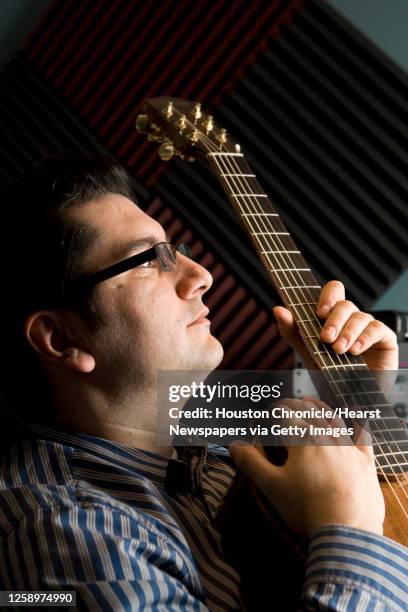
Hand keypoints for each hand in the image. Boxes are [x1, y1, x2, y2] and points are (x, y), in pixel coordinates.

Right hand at [229, 397, 384, 538]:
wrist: (347, 532)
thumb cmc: (305, 508)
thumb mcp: (272, 486)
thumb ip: (251, 463)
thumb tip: (234, 445)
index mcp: (302, 438)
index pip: (284, 414)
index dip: (272, 411)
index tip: (264, 414)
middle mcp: (326, 435)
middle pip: (308, 412)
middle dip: (293, 406)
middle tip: (284, 406)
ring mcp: (349, 447)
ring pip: (333, 418)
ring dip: (319, 407)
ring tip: (310, 401)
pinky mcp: (366, 462)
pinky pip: (363, 436)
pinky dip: (357, 423)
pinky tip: (356, 416)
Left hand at [274, 280, 397, 370]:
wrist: (346, 399)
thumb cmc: (328, 372)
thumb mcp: (306, 351)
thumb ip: (291, 330)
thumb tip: (278, 309)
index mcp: (334, 316)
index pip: (334, 291)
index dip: (328, 296)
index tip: (320, 312)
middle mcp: (351, 319)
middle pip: (345, 304)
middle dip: (334, 321)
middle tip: (326, 338)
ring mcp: (369, 327)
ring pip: (360, 316)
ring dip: (347, 333)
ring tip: (338, 350)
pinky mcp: (384, 339)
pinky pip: (377, 329)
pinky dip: (364, 338)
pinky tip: (354, 351)